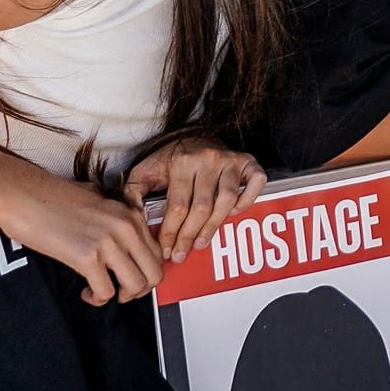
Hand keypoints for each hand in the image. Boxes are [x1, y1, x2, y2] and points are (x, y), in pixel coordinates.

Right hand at [0, 160, 167, 304]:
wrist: (25, 195)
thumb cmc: (53, 198)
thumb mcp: (98, 201)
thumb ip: (116, 218)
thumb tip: (122, 241)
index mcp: (130, 215)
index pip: (158, 253)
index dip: (146, 271)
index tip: (129, 276)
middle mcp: (126, 228)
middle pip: (154, 274)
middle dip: (140, 290)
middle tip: (120, 290)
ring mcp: (108, 243)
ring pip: (136, 286)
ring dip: (121, 296)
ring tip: (103, 291)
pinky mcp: (87, 257)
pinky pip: (106, 292)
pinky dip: (97, 299)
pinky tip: (86, 292)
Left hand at [122, 137, 269, 263]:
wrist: (192, 136)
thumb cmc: (168, 159)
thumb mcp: (144, 171)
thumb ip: (133, 193)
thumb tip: (136, 218)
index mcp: (181, 162)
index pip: (177, 205)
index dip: (172, 232)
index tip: (167, 250)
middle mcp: (208, 159)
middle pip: (202, 207)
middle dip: (190, 235)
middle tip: (182, 254)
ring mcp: (229, 160)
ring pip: (226, 200)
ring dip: (215, 225)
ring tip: (201, 242)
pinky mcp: (247, 161)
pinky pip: (255, 182)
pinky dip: (247, 199)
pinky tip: (233, 212)